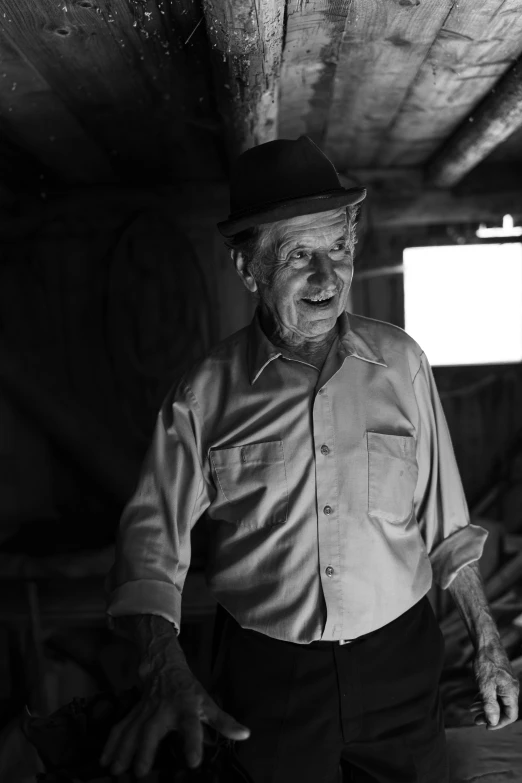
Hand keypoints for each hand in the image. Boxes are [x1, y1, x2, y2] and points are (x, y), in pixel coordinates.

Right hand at [99, 666, 249, 777]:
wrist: (163, 664)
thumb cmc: (188, 689)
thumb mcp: (207, 702)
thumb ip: (224, 721)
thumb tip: (245, 735)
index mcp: (185, 708)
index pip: (191, 725)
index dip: (192, 743)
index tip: (193, 762)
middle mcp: (163, 710)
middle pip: (152, 729)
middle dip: (145, 749)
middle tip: (139, 772)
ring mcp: (145, 711)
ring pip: (132, 729)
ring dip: (123, 749)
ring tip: (116, 770)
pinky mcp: (133, 712)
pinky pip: (121, 727)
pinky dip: (111, 743)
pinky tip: (104, 759)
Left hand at [471, 638, 518, 729]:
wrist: (486, 643)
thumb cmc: (486, 662)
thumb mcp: (485, 685)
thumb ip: (490, 704)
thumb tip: (493, 722)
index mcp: (511, 692)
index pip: (510, 715)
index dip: (499, 724)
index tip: (486, 726)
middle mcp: (511, 689)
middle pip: (503, 709)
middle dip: (489, 716)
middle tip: (475, 720)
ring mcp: (505, 683)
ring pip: (497, 700)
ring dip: (485, 707)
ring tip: (472, 709)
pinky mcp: (499, 678)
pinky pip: (494, 692)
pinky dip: (485, 697)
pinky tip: (475, 698)